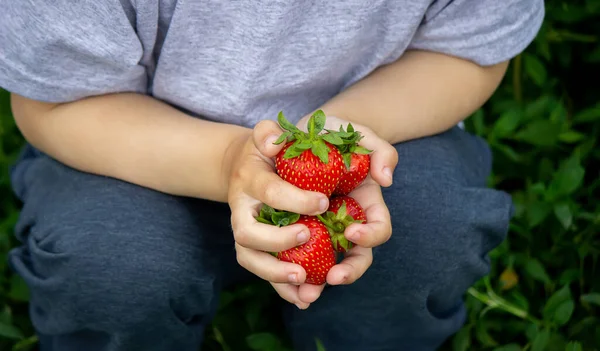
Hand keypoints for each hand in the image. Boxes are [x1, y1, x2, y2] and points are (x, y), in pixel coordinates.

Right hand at [227, 121, 330, 308]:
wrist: (246, 169)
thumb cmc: (266, 151)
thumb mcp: (266, 134)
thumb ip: (269, 132)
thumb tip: (274, 142)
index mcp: (249, 180)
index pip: (269, 191)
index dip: (294, 200)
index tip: (323, 203)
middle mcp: (241, 210)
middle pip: (247, 235)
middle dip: (277, 241)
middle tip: (308, 237)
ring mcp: (245, 233)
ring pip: (251, 259)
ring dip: (276, 274)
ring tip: (304, 281)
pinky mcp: (254, 249)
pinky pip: (263, 272)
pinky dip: (282, 289)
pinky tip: (304, 299)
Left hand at [295, 115, 397, 284]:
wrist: (297, 137)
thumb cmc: (332, 133)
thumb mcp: (357, 132)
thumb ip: (380, 149)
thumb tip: (386, 180)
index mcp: (365, 205)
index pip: (378, 229)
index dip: (370, 235)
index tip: (352, 232)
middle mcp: (345, 224)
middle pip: (357, 258)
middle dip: (349, 272)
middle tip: (332, 277)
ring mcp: (321, 231)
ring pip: (325, 267)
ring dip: (317, 283)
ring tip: (305, 293)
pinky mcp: (292, 232)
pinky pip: (295, 260)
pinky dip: (291, 279)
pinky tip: (285, 291)